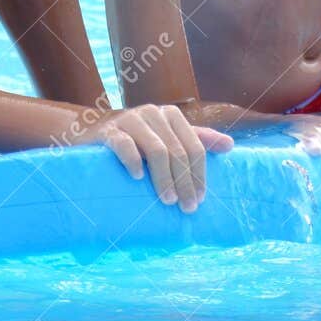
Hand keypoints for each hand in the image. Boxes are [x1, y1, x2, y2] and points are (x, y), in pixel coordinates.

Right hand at [71, 104, 233, 212]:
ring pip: (156, 150)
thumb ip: (197, 138)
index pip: (194, 147)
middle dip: (185, 182)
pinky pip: (124, 145)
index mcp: (171, 115)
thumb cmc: (134, 137)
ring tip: (167, 200)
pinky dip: (133, 161)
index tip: (200, 199)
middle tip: (186, 207)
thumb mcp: (166, 136)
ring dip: (164, 178)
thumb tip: (230, 146)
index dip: (199, 174)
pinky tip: (138, 178)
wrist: (90, 129)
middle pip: (177, 151)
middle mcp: (153, 113)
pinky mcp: (108, 131)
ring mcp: (130, 120)